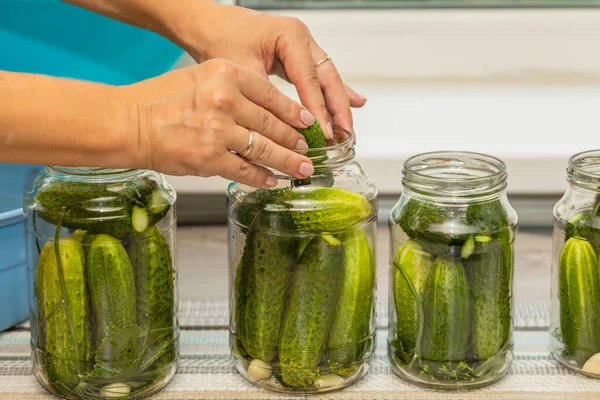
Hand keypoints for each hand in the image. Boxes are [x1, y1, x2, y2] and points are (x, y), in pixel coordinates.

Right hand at [125, 59, 315, 187]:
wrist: (129, 121)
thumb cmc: (161, 100)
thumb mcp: (202, 78)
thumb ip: (236, 90)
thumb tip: (269, 113)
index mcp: (226, 74)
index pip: (272, 95)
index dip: (294, 112)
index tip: (307, 122)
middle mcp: (226, 100)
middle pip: (273, 124)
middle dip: (295, 141)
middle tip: (309, 150)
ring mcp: (219, 130)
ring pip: (264, 149)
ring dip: (287, 162)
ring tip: (302, 169)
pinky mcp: (210, 157)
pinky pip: (245, 170)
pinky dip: (261, 177)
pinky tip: (272, 180)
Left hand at [179, 3, 365, 139]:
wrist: (208, 24)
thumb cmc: (220, 38)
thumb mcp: (242, 71)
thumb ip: (266, 98)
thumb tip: (284, 129)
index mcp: (290, 36)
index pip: (310, 80)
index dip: (319, 109)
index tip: (325, 132)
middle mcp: (302, 39)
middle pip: (328, 79)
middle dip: (339, 110)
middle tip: (345, 136)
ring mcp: (303, 46)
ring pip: (328, 79)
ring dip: (339, 106)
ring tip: (348, 131)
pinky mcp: (299, 56)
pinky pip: (320, 78)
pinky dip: (334, 93)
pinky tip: (356, 102)